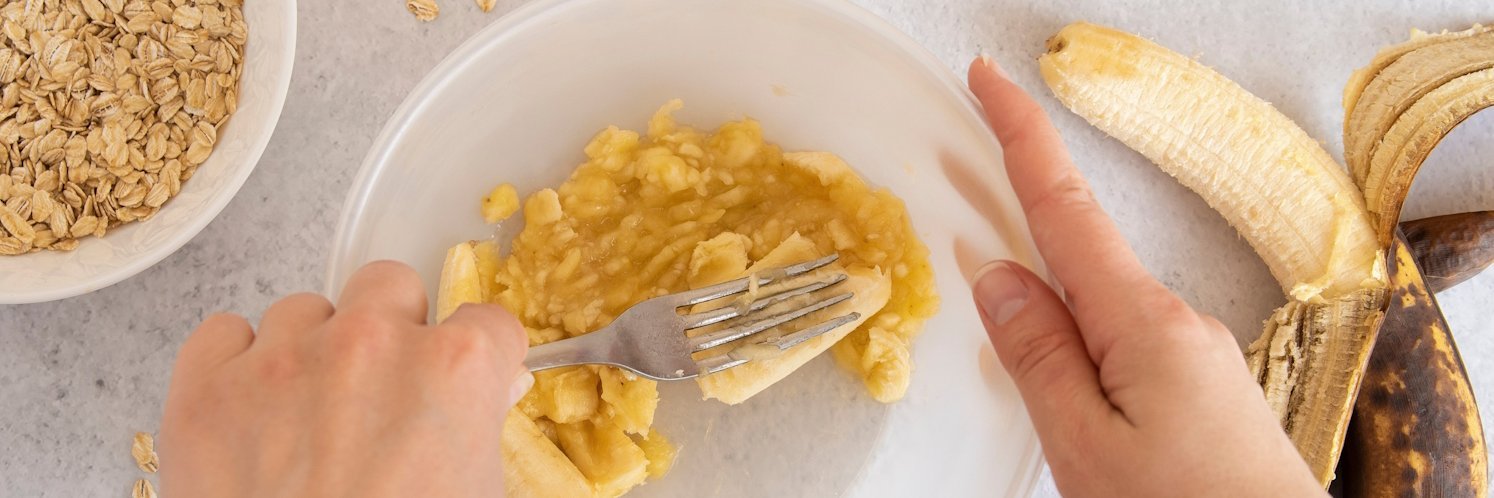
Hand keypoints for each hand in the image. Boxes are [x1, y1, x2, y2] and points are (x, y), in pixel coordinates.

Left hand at [158, 261, 531, 497]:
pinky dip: (235, 364)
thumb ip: (484, 432)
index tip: (466, 381)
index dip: (478, 358)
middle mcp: (370, 343)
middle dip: (393, 330)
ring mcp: (281, 359)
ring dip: (312, 351)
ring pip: (304, 310)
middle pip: (390, 286)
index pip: (487, 322)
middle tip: (383, 395)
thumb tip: (489, 397)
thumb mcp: (477, 497)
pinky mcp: (205, 386)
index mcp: (455, 368)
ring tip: (308, 421)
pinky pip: (223, 332)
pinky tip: (252, 415)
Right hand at [966, 56, 1324, 496]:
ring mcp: (1194, 354)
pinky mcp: (1202, 389)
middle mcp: (1174, 323)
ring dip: (1051, 300)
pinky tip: (1069, 385)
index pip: (1063, 207)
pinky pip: (1123, 343)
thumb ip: (1037, 356)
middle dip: (1022, 218)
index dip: (1021, 135)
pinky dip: (1082, 342)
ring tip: (1010, 330)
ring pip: (1098, 307)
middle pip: (1078, 252)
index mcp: (1140, 322)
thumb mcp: (1083, 444)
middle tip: (973, 186)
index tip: (990, 80)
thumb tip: (999, 278)